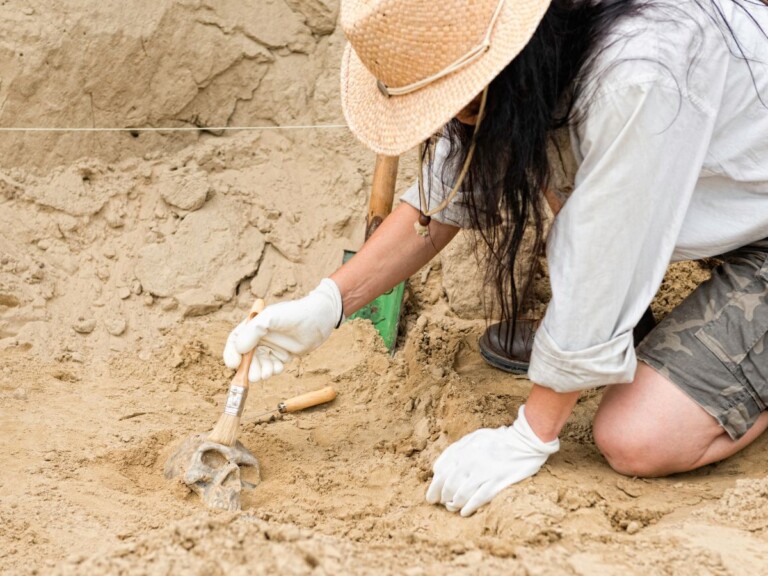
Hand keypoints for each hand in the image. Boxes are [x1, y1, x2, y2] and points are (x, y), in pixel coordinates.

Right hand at [223, 278, 343, 381]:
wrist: (320, 318)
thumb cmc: (294, 314)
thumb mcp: (270, 318)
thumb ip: (253, 332)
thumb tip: (238, 349)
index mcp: (253, 326)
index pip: (235, 341)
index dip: (231, 354)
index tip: (234, 364)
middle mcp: (260, 337)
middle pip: (246, 358)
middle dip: (249, 368)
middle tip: (255, 376)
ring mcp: (271, 347)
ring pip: (259, 365)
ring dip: (261, 371)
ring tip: (270, 371)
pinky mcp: (282, 355)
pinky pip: (272, 367)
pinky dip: (273, 370)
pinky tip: (280, 366)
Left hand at [426, 405, 558, 515]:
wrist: (524, 442)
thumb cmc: (497, 440)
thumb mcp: (473, 438)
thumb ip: (455, 451)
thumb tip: (436, 469)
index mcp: (462, 450)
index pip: (440, 472)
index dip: (434, 487)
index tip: (433, 496)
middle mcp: (469, 461)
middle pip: (448, 485)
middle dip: (443, 497)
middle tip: (443, 504)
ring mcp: (483, 472)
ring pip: (461, 494)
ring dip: (454, 504)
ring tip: (454, 508)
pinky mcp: (497, 482)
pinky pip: (478, 499)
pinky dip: (468, 508)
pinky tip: (464, 512)